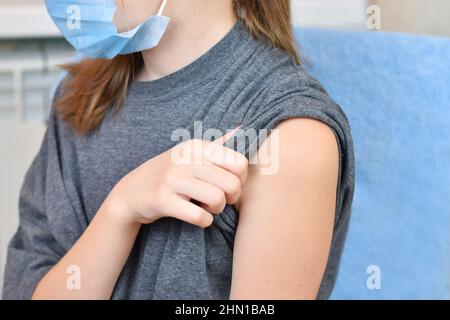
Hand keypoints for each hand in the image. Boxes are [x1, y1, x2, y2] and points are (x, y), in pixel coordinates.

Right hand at [105, 132, 247, 227]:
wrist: (133, 191)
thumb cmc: (172, 175)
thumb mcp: (191, 154)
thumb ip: (216, 147)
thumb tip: (241, 131)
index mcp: (198, 146)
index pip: (240, 164)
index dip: (240, 180)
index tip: (227, 186)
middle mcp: (186, 158)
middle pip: (232, 185)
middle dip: (231, 198)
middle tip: (219, 201)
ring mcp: (172, 178)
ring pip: (217, 200)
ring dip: (216, 210)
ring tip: (206, 207)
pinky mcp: (162, 199)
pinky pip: (199, 216)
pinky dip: (204, 221)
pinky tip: (197, 216)